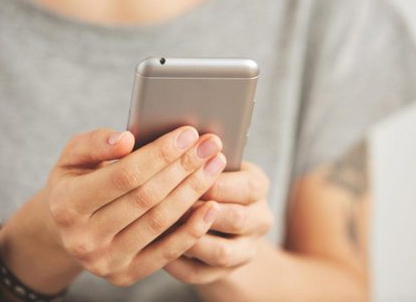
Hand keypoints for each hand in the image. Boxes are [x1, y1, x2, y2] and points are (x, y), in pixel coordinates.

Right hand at [0, 127, 226, 287]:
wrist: (65, 231)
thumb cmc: (77, 182)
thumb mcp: (73, 157)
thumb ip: (95, 143)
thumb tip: (126, 140)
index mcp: (66, 204)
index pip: (125, 176)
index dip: (160, 154)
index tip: (188, 134)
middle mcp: (83, 238)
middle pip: (147, 198)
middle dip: (183, 168)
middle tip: (210, 146)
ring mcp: (105, 261)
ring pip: (160, 222)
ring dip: (193, 192)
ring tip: (215, 166)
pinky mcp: (126, 276)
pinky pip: (167, 252)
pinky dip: (193, 229)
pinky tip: (212, 206)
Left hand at [163, 162, 272, 284]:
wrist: (219, 221)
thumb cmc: (205, 179)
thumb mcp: (209, 162)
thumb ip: (193, 153)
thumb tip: (160, 141)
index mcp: (258, 186)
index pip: (247, 186)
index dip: (213, 181)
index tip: (182, 174)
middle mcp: (259, 219)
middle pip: (237, 219)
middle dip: (200, 210)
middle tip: (167, 202)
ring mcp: (245, 250)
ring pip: (221, 253)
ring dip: (190, 239)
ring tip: (160, 227)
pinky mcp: (224, 273)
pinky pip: (200, 274)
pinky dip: (177, 263)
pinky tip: (156, 249)